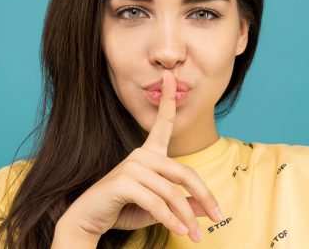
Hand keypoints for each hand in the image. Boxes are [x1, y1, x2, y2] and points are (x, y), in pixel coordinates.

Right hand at [60, 70, 223, 242]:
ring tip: (197, 236)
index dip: (167, 99)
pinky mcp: (124, 183)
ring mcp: (132, 167)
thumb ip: (183, 204)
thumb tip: (209, 209)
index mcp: (148, 154)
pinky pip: (157, 203)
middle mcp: (141, 155)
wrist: (90, 220)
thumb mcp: (160, 209)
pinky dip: (172, 220)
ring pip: (172, 193)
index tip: (170, 75)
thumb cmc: (124, 210)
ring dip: (187, 217)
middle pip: (184, 173)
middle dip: (204, 195)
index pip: (162, 123)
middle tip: (218, 215)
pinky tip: (180, 232)